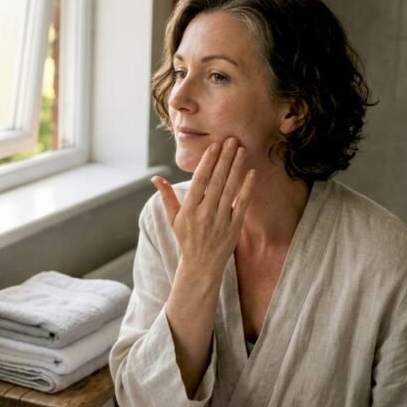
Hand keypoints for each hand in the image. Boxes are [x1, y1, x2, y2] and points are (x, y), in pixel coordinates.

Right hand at [152, 137, 255, 271]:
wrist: (201, 265)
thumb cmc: (186, 239)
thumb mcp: (173, 219)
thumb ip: (167, 196)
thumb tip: (155, 178)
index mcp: (189, 209)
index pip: (200, 180)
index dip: (208, 161)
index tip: (215, 146)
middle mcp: (205, 213)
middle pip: (217, 180)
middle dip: (225, 158)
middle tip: (232, 140)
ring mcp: (220, 220)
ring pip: (230, 188)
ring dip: (237, 167)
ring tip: (242, 150)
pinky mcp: (234, 227)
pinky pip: (242, 204)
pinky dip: (247, 188)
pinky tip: (251, 173)